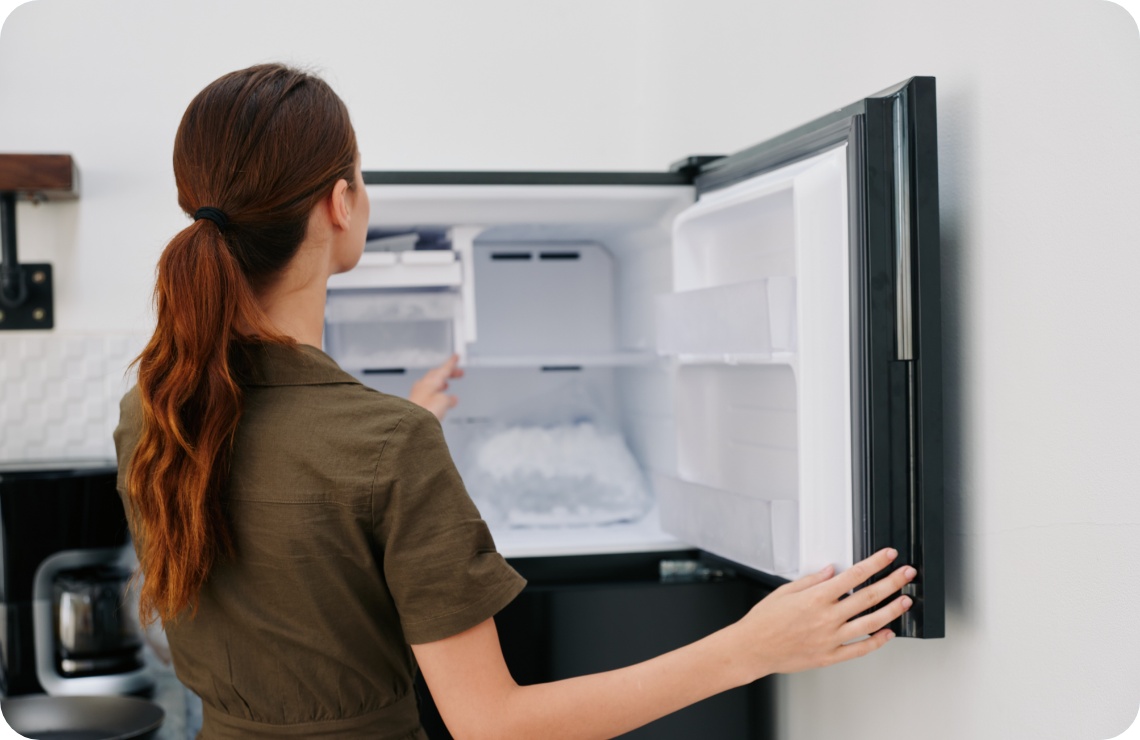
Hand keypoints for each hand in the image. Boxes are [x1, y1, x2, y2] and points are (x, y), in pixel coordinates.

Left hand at [409, 354, 463, 419]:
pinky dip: (435, 394)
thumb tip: (452, 399)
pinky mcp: (415, 404)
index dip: (451, 363)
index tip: (456, 357)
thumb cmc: (424, 411)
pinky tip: (436, 399)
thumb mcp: (443, 401)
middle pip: (436, 375)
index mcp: (431, 381)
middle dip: (447, 373)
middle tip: (457, 373)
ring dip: (440, 383)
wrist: (409, 423)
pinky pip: (427, 394)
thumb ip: (449, 398)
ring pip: (431, 384)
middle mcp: (423, 386)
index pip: (443, 369)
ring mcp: (417, 394)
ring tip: (446, 385)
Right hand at [731, 548, 916, 680]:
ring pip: (870, 623)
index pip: (854, 576)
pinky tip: (888, 634)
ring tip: (905, 601)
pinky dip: (876, 642)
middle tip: (907, 575)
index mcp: (816, 598)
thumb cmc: (764, 621)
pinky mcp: (829, 656)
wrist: (752, 649)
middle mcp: (826, 617)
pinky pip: (859, 649)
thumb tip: (832, 571)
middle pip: (868, 597)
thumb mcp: (785, 592)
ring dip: (891, 611)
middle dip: (892, 583)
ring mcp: (830, 638)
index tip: (888, 556)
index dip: (875, 564)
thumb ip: (811, 580)